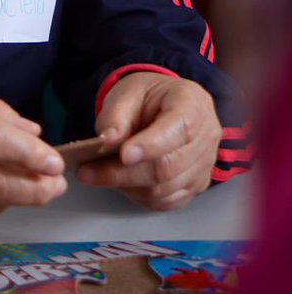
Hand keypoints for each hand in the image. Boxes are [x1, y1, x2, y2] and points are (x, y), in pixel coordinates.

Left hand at [80, 71, 221, 210]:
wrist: (164, 105)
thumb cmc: (147, 96)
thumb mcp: (127, 92)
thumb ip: (117, 116)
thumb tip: (106, 142)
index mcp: (193, 104)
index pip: (179, 129)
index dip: (151, 145)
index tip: (122, 154)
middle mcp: (206, 137)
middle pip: (168, 166)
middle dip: (124, 173)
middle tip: (87, 172)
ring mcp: (204, 165)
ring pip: (165, 189)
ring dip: (127, 187)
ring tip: (96, 175)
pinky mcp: (195, 186)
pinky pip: (166, 201)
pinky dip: (138, 196)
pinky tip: (119, 183)